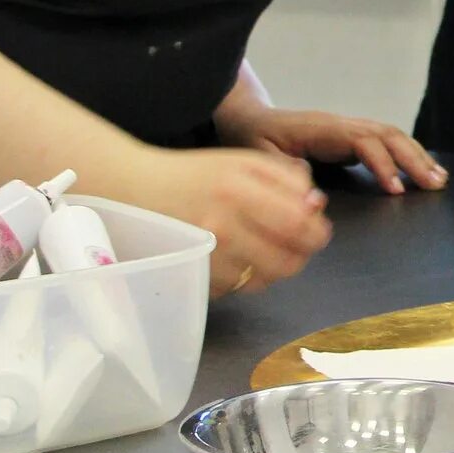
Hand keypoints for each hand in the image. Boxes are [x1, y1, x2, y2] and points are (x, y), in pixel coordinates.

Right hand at [125, 146, 333, 297]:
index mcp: (238, 189)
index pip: (297, 224)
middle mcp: (220, 225)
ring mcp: (203, 256)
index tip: (319, 232)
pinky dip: (242, 278)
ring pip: (261, 280)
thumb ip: (287, 179)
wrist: (134, 190)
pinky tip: (236, 259)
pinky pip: (233, 289)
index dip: (317, 233)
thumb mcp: (245, 162)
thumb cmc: (196, 175)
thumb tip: (316, 206)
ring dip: (273, 269)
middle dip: (301, 256)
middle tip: (298, 247)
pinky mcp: (190, 276)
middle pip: (285, 261)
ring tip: (266, 252)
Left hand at [219, 104, 445, 196]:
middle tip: (436, 184)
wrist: (251, 118)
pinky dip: (407, 155)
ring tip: (439, 179)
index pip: (364, 141)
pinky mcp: (351, 138)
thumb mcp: (259, 155)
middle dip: (414, 159)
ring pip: (392, 136)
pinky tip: (421, 169)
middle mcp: (343, 124)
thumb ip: (286, 172)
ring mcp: (349, 129)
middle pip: (388, 134)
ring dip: (417, 156)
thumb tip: (314, 195)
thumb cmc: (254, 137)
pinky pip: (386, 142)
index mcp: (324, 129)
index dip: (383, 164)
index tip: (397, 190)